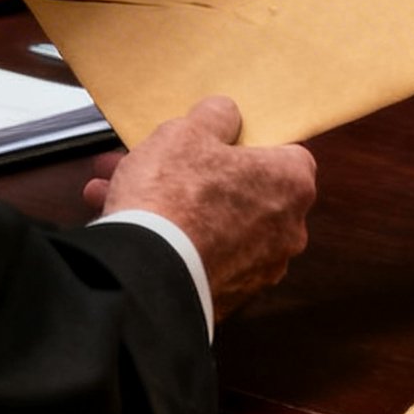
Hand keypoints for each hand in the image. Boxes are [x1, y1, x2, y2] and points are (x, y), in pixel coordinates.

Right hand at [87, 95, 316, 318]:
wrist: (146, 276)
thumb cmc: (174, 197)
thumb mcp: (188, 132)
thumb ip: (215, 116)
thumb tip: (225, 115)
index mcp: (291, 183)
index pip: (283, 152)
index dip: (248, 144)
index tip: (218, 143)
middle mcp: (287, 230)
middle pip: (243, 190)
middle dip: (198, 176)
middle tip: (159, 163)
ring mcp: (260, 269)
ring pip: (215, 224)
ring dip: (176, 208)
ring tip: (122, 192)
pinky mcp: (229, 297)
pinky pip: (201, 256)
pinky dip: (173, 242)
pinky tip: (127, 224)